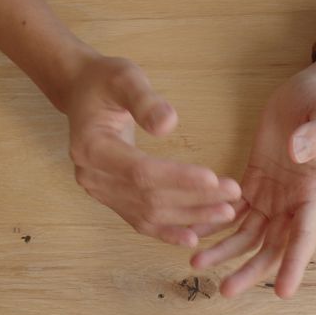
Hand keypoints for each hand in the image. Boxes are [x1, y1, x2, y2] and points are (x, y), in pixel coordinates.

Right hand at [65, 55, 240, 246]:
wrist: (82, 93)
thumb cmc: (105, 81)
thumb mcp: (125, 78)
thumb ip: (144, 101)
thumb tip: (168, 124)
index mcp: (91, 147)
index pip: (140, 171)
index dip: (177, 178)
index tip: (213, 178)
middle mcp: (92, 176)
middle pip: (148, 197)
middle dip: (193, 199)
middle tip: (233, 196)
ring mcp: (99, 191)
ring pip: (148, 213)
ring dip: (188, 216)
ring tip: (226, 213)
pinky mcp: (110, 198)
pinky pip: (141, 220)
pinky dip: (168, 231)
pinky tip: (194, 237)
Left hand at [192, 55, 315, 297]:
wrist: (306, 91)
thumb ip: (314, 135)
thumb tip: (296, 153)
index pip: (306, 236)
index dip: (294, 264)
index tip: (283, 292)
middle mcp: (294, 203)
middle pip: (272, 247)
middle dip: (249, 270)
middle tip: (225, 290)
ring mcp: (273, 197)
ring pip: (247, 235)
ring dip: (224, 251)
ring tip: (195, 262)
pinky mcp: (254, 184)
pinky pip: (232, 212)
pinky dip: (213, 223)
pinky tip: (191, 233)